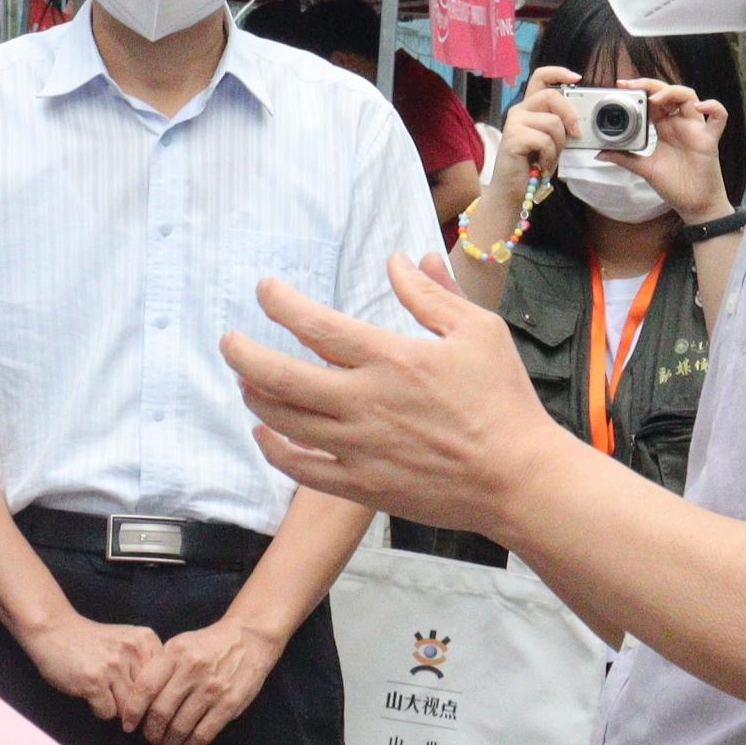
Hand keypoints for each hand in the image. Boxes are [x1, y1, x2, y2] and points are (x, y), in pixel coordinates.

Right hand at [16, 608, 162, 727]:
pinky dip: (99, 709)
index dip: (154, 695)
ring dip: (116, 707)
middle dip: (135, 705)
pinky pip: (107, 713)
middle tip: (118, 696)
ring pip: (129, 708)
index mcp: (145, 639)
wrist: (54, 631)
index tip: (142, 697)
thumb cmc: (92, 642)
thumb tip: (162, 704)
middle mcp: (132, 651)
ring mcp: (113, 665)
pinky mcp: (94, 681)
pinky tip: (91, 693)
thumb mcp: (127, 642)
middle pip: (148, 698)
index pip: (165, 682)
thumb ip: (147, 664)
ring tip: (104, 692)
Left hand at [136, 618, 279, 744]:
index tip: (128, 725)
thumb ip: (160, 668)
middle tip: (150, 738)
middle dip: (151, 732)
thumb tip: (137, 700)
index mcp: (175, 654)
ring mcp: (212, 688)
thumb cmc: (209, 644)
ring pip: (181, 727)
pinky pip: (203, 733)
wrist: (249, 637)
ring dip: (169, 742)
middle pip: (161, 712)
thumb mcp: (180, 645)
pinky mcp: (229, 704)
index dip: (133, 711)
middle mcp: (192, 670)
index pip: (145, 687)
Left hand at [223, 259, 571, 536]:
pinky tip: (263, 434)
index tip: (264, 290)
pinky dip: (273, 449)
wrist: (517, 479)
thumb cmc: (503, 401)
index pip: (316, 326)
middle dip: (243, 354)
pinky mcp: (361, 485)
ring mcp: (358, 448)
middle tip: (228, 341)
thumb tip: (400, 259)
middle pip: (281, 376)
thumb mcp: (478, 331)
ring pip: (284, 421)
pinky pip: (300, 469)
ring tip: (245, 380)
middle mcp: (364, 403)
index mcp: (390, 359)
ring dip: (255, 396)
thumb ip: (432, 294)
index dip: (281, 304)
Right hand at [491, 67, 579, 194]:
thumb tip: (579, 121)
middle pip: (552, 96)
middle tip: (575, 134)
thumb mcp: (550, 140)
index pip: (540, 77)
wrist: (511, 189)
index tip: (577, 78)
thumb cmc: (532, 165)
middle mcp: (519, 110)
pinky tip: (542, 166)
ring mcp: (514, 122)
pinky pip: (545, 141)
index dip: (559, 72)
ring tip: (550, 158)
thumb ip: (559, 125)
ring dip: (559, 145)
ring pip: (553, 122)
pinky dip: (550, 157)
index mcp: (529, 107)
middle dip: (570, 116)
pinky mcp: (513, 137)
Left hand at [624, 83, 730, 221]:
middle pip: (669, 93)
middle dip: (651, 85)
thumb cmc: (674, 185)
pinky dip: (713, 107)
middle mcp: (680, 124)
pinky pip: (719, 117)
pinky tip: (699, 107)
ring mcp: (696, 129)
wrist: (693, 205)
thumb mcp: (644, 169)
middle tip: (632, 85)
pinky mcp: (710, 139)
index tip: (622, 87)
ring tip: (656, 98)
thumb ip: (625, 158)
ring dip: (673, 92)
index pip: (653, 101)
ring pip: (690, 97)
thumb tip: (600, 152)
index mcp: (665, 128)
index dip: (640, 91)